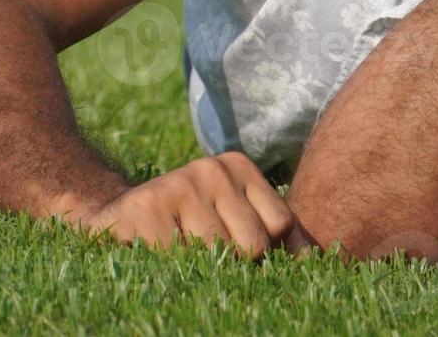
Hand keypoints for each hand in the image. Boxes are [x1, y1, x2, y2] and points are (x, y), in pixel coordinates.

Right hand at [74, 152, 295, 258]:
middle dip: (236, 265)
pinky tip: (158, 255)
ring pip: (219, 257)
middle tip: (208, 259)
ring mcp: (179, 185)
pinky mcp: (147, 209)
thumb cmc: (186, 226)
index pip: (281, 225)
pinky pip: (181, 262)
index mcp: (238, 167)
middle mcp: (212, 169)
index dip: (270, 255)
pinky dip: (174, 270)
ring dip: (202, 270)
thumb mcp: (234, 218)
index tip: (247, 259)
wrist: (112, 216)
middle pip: (254, 246)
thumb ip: (278, 234)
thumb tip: (325, 261)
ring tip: (182, 256)